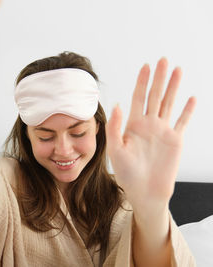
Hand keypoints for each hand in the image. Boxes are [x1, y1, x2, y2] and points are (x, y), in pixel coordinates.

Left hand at [105, 58, 196, 212]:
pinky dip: (188, 110)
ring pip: (169, 104)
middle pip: (155, 96)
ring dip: (173, 87)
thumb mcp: (115, 150)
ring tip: (177, 70)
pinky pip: (183, 122)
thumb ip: (115, 127)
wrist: (144, 192)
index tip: (146, 66)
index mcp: (133, 125)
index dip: (142, 82)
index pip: (138, 98)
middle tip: (163, 60)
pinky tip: (191, 98)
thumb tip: (117, 104)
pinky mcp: (175, 141)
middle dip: (159, 78)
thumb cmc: (127, 173)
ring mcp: (163, 131)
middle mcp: (148, 124)